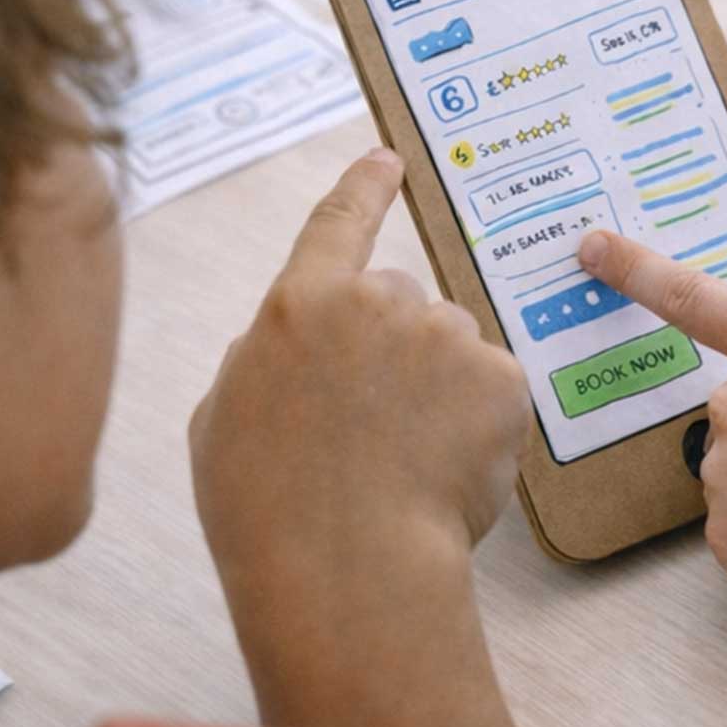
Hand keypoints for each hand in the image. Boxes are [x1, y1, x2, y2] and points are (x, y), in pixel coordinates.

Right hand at [190, 151, 530, 658]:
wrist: (346, 566)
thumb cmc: (268, 509)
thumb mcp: (226, 420)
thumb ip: (265, 359)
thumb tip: (294, 340)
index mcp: (300, 304)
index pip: (335, 225)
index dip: (362, 189)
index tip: (386, 160)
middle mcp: (378, 301)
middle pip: (399, 304)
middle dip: (395, 352)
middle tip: (371, 430)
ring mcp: (445, 336)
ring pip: (451, 352)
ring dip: (438, 393)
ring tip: (403, 466)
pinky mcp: (501, 379)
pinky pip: (494, 393)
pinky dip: (480, 429)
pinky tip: (444, 473)